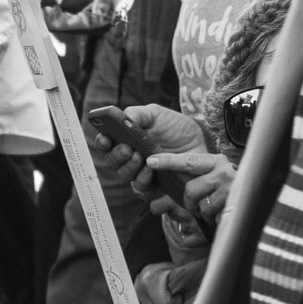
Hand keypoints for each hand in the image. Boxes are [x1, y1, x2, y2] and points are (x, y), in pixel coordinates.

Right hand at [91, 104, 224, 222]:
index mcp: (125, 138)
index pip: (106, 143)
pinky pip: (141, 189)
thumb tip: (121, 117)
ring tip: (141, 158)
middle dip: (116, 155)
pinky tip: (151, 170)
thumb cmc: (177, 128)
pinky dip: (143, 180)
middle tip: (126, 149)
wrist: (200, 143)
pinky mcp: (154, 186)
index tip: (105, 138)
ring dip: (130, 167)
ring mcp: (140, 172)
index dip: (102, 141)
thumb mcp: (157, 114)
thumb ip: (137, 114)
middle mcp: (130, 157)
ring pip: (125, 175)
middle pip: (112, 161)